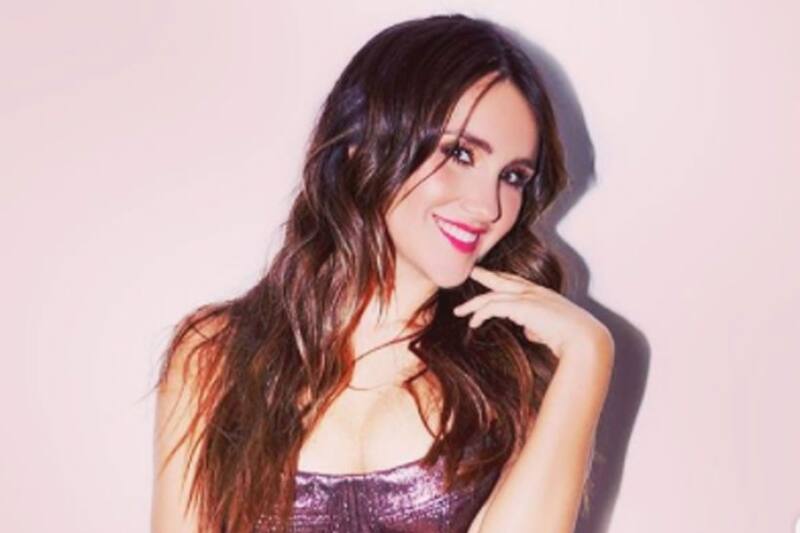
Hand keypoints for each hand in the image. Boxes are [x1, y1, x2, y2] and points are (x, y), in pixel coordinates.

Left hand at [453, 265, 612, 362]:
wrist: (584, 339)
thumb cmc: (574, 339)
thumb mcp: (553, 330)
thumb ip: (538, 328)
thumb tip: (529, 331)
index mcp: (544, 295)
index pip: (519, 283)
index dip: (504, 281)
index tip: (493, 280)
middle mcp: (535, 292)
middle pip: (504, 280)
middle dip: (487, 276)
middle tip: (473, 271)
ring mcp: (528, 297)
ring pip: (492, 296)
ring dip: (474, 304)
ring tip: (460, 311)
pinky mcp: (521, 306)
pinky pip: (492, 307)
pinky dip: (480, 314)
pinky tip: (473, 323)